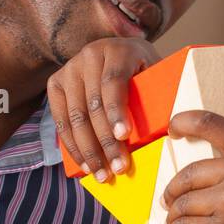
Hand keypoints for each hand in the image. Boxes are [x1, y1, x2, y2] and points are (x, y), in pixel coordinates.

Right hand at [47, 36, 159, 182]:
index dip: (116, 110)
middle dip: (105, 141)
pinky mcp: (56, 83)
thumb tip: (167, 129)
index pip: (113, 82)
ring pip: (75, 116)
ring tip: (101, 174)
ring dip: (88, 150)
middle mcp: (90, 54)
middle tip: (118, 168)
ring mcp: (70, 68)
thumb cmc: (143, 71)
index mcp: (119, 50)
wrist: (118, 53)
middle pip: (93, 104)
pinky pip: (61, 120)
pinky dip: (72, 145)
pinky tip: (84, 163)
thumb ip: (158, 94)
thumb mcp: (155, 74)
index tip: (124, 137)